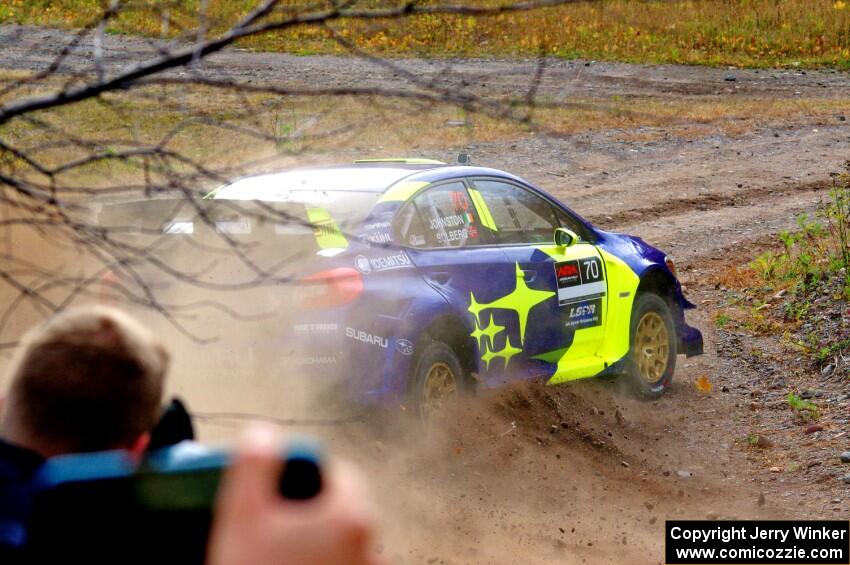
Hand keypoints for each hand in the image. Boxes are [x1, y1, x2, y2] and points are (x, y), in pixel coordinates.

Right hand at [207, 425, 381, 564]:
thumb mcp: (241, 515)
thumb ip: (254, 463)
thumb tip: (264, 432)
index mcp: (352, 514)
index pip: (338, 471)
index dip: (304, 475)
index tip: (278, 492)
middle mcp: (373, 544)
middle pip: (343, 507)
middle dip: (310, 511)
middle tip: (273, 528)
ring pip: (344, 542)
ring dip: (318, 542)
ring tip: (279, 557)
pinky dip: (326, 564)